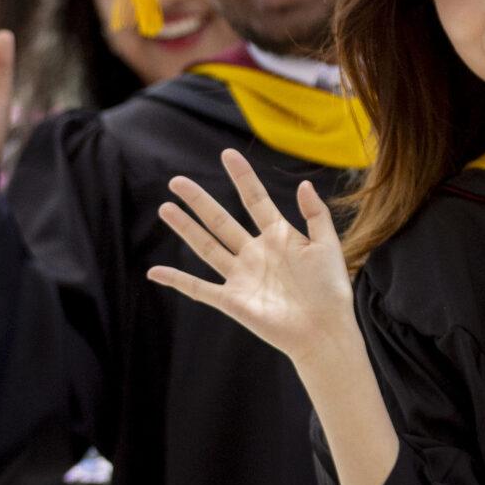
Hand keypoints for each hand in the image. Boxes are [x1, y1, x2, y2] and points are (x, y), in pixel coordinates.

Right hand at [147, 150, 354, 365]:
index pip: (255, 200)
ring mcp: (241, 276)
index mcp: (279, 236)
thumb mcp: (328, 245)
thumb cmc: (330, 289)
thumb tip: (303, 184)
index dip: (242, 177)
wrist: (325, 330)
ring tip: (166, 207)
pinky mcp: (232, 301)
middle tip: (177, 181)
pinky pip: (199, 289)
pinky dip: (177, 280)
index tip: (228, 154)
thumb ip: (316, 214)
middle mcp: (255, 253)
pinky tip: (154, 271)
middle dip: (199, 200)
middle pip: (221, 220)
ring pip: (206, 247)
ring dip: (185, 228)